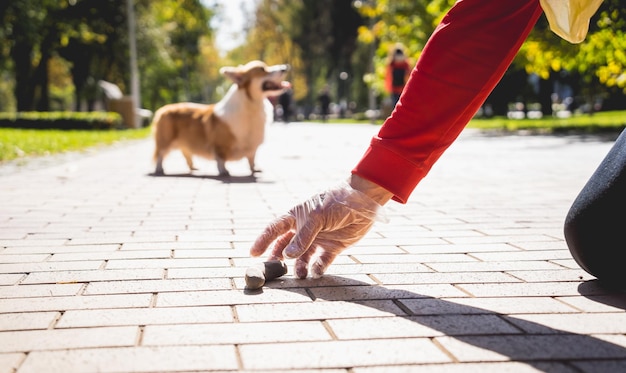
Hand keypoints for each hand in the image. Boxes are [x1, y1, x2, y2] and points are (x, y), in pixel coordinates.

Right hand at [250, 177, 388, 278]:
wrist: (363, 201)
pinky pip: (321, 261)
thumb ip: (302, 237)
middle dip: (278, 259)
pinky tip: (315, 274)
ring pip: (303, 257)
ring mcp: (318, 239)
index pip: (274, 229)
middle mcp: (305, 229)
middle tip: (273, 271)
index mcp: (296, 216)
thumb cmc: (336, 202)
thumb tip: (287, 256)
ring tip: (299, 275)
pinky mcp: (333, 247)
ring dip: (299, 267)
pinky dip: (317, 268)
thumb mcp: (317, 217)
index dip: (263, 240)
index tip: (253, 254)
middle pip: (286, 247)